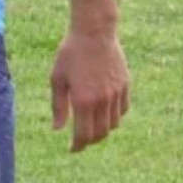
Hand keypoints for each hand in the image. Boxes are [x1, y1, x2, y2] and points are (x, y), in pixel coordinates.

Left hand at [50, 29, 129, 152]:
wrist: (94, 32)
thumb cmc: (70, 54)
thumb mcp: (57, 79)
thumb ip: (59, 106)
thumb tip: (58, 129)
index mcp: (84, 101)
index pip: (84, 135)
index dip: (78, 146)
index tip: (72, 149)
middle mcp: (102, 101)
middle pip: (100, 134)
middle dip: (90, 141)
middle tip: (81, 140)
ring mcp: (116, 93)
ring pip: (114, 124)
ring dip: (103, 129)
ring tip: (92, 125)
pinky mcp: (125, 85)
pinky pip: (123, 110)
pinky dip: (115, 116)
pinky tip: (104, 112)